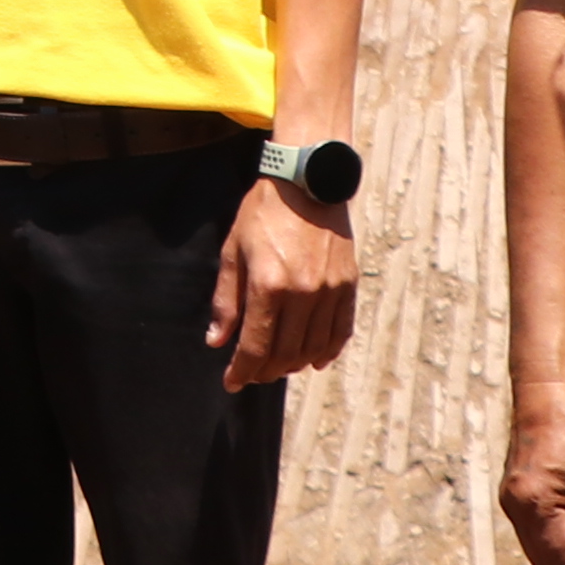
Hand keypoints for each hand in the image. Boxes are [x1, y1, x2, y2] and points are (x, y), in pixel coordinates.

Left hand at [205, 183, 357, 387]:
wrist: (307, 182)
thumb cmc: (263, 214)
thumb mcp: (233, 253)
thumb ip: (225, 302)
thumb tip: (216, 342)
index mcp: (268, 285)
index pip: (255, 345)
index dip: (242, 370)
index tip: (231, 383)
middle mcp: (303, 293)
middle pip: (285, 353)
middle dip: (265, 371)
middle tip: (251, 374)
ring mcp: (330, 291)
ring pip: (313, 348)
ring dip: (293, 365)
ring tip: (277, 366)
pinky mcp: (347, 285)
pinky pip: (340, 331)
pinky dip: (327, 351)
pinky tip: (313, 359)